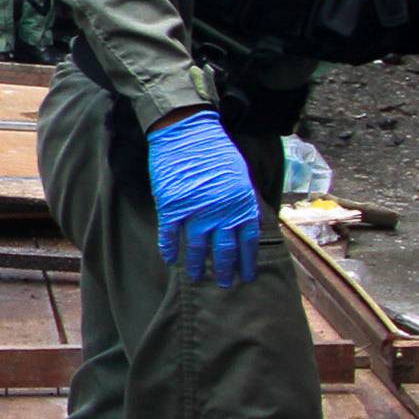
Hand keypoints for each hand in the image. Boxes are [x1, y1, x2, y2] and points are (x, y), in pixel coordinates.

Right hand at [147, 111, 259, 286]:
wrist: (187, 132)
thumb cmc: (215, 150)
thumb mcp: (239, 175)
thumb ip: (240, 200)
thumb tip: (242, 222)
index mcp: (241, 204)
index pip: (247, 240)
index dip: (247, 260)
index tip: (246, 275)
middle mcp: (221, 212)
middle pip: (224, 250)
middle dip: (225, 270)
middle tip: (225, 285)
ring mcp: (196, 212)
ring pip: (198, 248)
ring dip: (198, 266)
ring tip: (197, 278)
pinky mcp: (172, 208)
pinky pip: (171, 236)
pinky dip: (170, 249)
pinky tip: (171, 260)